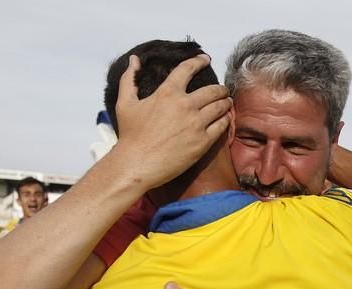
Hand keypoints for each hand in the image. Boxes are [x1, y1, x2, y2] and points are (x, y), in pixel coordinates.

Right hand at [113, 54, 231, 189]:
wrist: (137, 165)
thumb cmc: (129, 136)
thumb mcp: (125, 103)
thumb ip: (129, 78)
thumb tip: (134, 60)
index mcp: (168, 93)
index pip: (188, 69)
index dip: (199, 61)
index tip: (205, 59)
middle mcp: (185, 105)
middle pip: (212, 90)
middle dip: (220, 88)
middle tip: (222, 90)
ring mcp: (196, 123)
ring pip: (220, 106)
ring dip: (225, 102)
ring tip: (227, 102)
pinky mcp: (203, 141)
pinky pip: (221, 125)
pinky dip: (225, 119)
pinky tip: (225, 118)